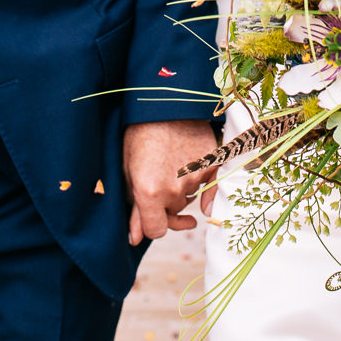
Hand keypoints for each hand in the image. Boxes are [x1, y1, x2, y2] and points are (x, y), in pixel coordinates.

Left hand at [123, 119, 216, 245]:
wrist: (163, 102)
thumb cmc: (139, 134)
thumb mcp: (129, 172)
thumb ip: (135, 208)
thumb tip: (135, 239)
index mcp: (149, 193)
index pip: (156, 230)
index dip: (151, 225)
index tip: (150, 218)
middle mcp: (175, 189)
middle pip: (173, 212)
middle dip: (165, 203)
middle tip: (158, 182)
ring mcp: (195, 176)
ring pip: (189, 198)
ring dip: (181, 190)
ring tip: (170, 164)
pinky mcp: (211, 162)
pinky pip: (209, 187)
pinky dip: (203, 187)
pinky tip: (200, 189)